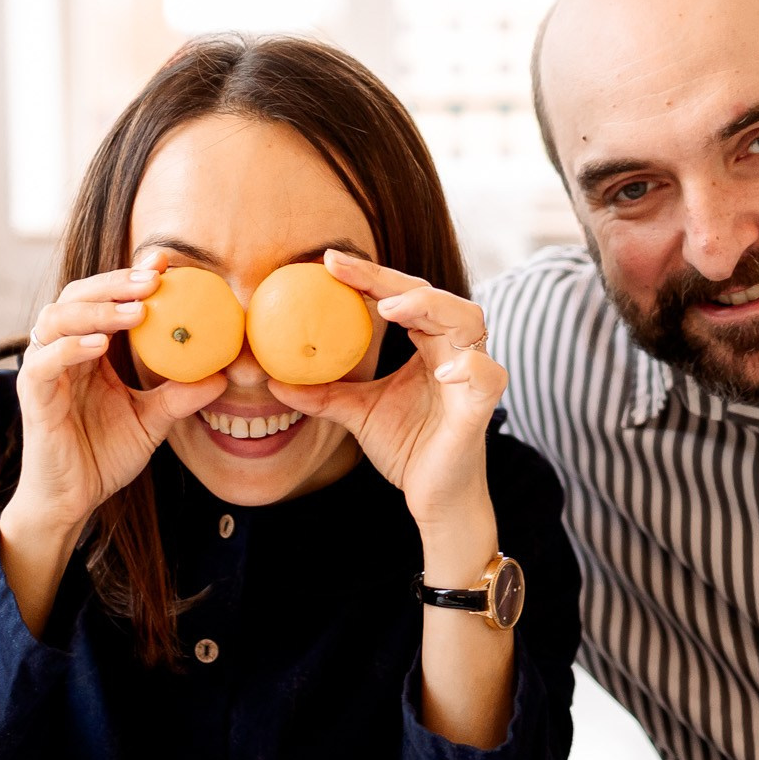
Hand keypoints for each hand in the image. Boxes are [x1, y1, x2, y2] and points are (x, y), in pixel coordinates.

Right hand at [0, 255, 225, 567]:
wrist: (73, 499)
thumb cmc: (104, 456)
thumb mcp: (152, 421)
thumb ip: (181, 395)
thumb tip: (225, 375)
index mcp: (88, 349)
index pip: (104, 298)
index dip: (129, 275)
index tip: (166, 262)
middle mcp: (62, 351)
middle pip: (78, 295)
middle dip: (115, 281)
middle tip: (155, 279)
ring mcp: (43, 369)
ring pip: (57, 317)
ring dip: (97, 309)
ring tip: (136, 309)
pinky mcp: (31, 394)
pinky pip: (46, 361)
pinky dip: (71, 347)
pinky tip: (101, 346)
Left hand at [265, 249, 503, 528]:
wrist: (436, 498)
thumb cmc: (409, 448)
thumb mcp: (358, 413)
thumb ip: (323, 393)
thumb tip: (271, 381)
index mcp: (429, 344)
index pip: (402, 296)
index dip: (369, 277)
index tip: (328, 261)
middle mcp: (454, 350)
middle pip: (433, 296)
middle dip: (390, 279)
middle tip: (346, 270)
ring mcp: (471, 375)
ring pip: (468, 321)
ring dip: (431, 308)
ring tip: (391, 309)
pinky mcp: (480, 408)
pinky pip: (487, 376)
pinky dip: (471, 366)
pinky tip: (445, 367)